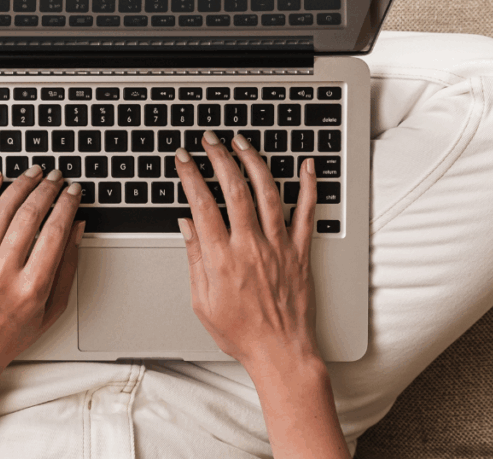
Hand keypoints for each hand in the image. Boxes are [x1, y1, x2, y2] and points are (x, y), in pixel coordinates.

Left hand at [0, 165, 84, 377]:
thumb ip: (68, 267)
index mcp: (31, 287)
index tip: (73, 192)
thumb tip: (77, 228)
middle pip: (30, 215)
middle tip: (58, 178)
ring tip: (34, 173)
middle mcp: (3, 272)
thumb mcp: (52, 308)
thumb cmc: (12, 333)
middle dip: (48, 190)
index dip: (67, 205)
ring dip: (22, 185)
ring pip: (2, 210)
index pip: (54, 231)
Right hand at [175, 131, 322, 369]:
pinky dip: (309, 186)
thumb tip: (187, 225)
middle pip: (233, 189)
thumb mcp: (202, 301)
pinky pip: (307, 212)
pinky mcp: (300, 252)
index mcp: (221, 258)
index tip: (183, 159)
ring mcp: (278, 246)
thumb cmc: (241, 333)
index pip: (201, 204)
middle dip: (219, 157)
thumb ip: (194, 259)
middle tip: (210, 140)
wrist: (281, 352)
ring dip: (254, 161)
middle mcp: (250, 246)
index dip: (190, 176)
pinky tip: (307, 165)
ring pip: (267, 192)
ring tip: (242, 142)